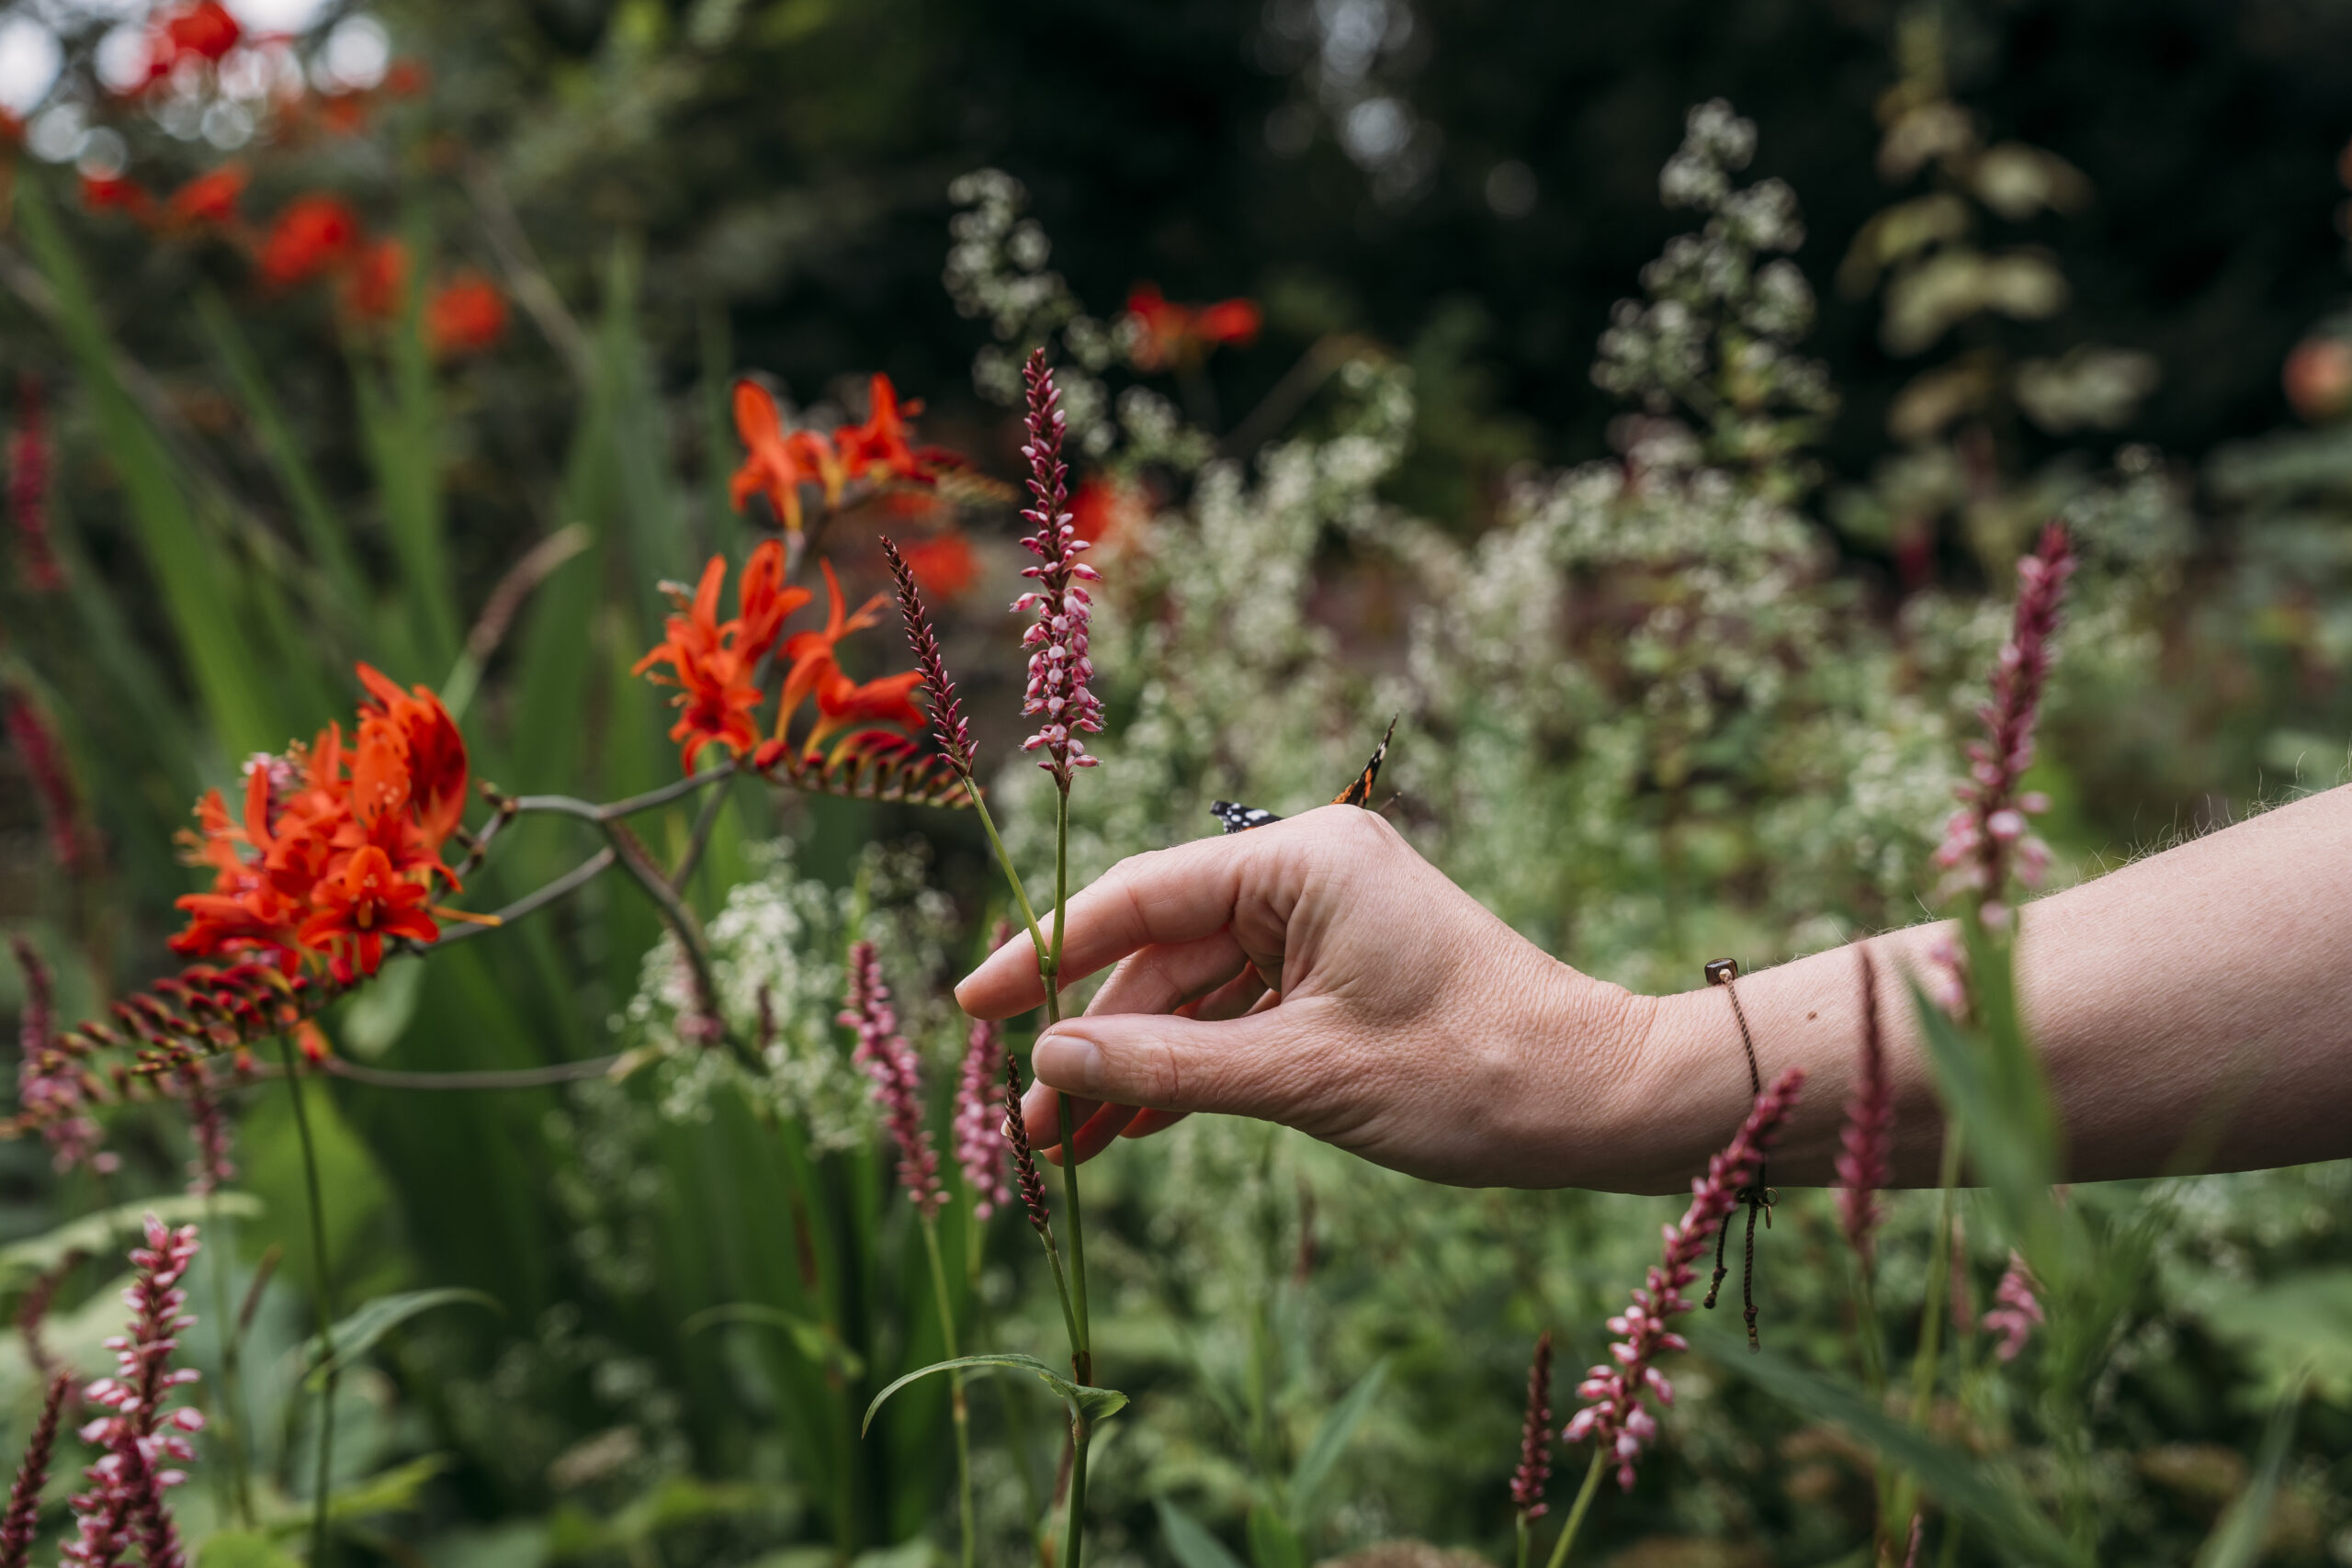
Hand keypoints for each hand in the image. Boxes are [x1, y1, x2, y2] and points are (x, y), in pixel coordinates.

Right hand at [954, 806, 1663, 1187]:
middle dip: (1094, 1037)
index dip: (1046, 954)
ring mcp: (1327, 922)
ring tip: (1070, 1148)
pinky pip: (1242, 1012)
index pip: (1139, 897)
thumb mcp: (1304, 1077)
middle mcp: (1308, 871)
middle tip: (1029, 1123)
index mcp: (1302, 859)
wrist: (1604, 1103)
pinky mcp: (1343, 971)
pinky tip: (1135, 1128)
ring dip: (1138, 1065)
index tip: (972, 1007)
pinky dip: (1194, 1068)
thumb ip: (1166, 1065)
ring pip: (1196, 991)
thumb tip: (1047, 1060)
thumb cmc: (1475, 1076)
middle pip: (1162, 950)